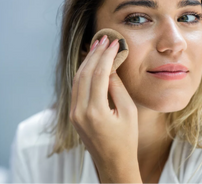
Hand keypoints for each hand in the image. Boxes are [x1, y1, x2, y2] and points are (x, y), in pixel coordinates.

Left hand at [69, 35, 140, 182]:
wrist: (113, 163)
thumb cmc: (126, 139)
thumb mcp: (128, 112)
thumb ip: (117, 88)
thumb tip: (110, 66)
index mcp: (95, 112)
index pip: (98, 75)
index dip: (106, 56)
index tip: (114, 43)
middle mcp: (80, 111)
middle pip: (84, 74)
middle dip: (95, 54)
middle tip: (104, 38)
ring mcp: (74, 113)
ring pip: (77, 79)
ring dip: (87, 61)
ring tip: (97, 46)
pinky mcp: (73, 114)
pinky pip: (76, 88)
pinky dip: (83, 73)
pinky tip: (90, 63)